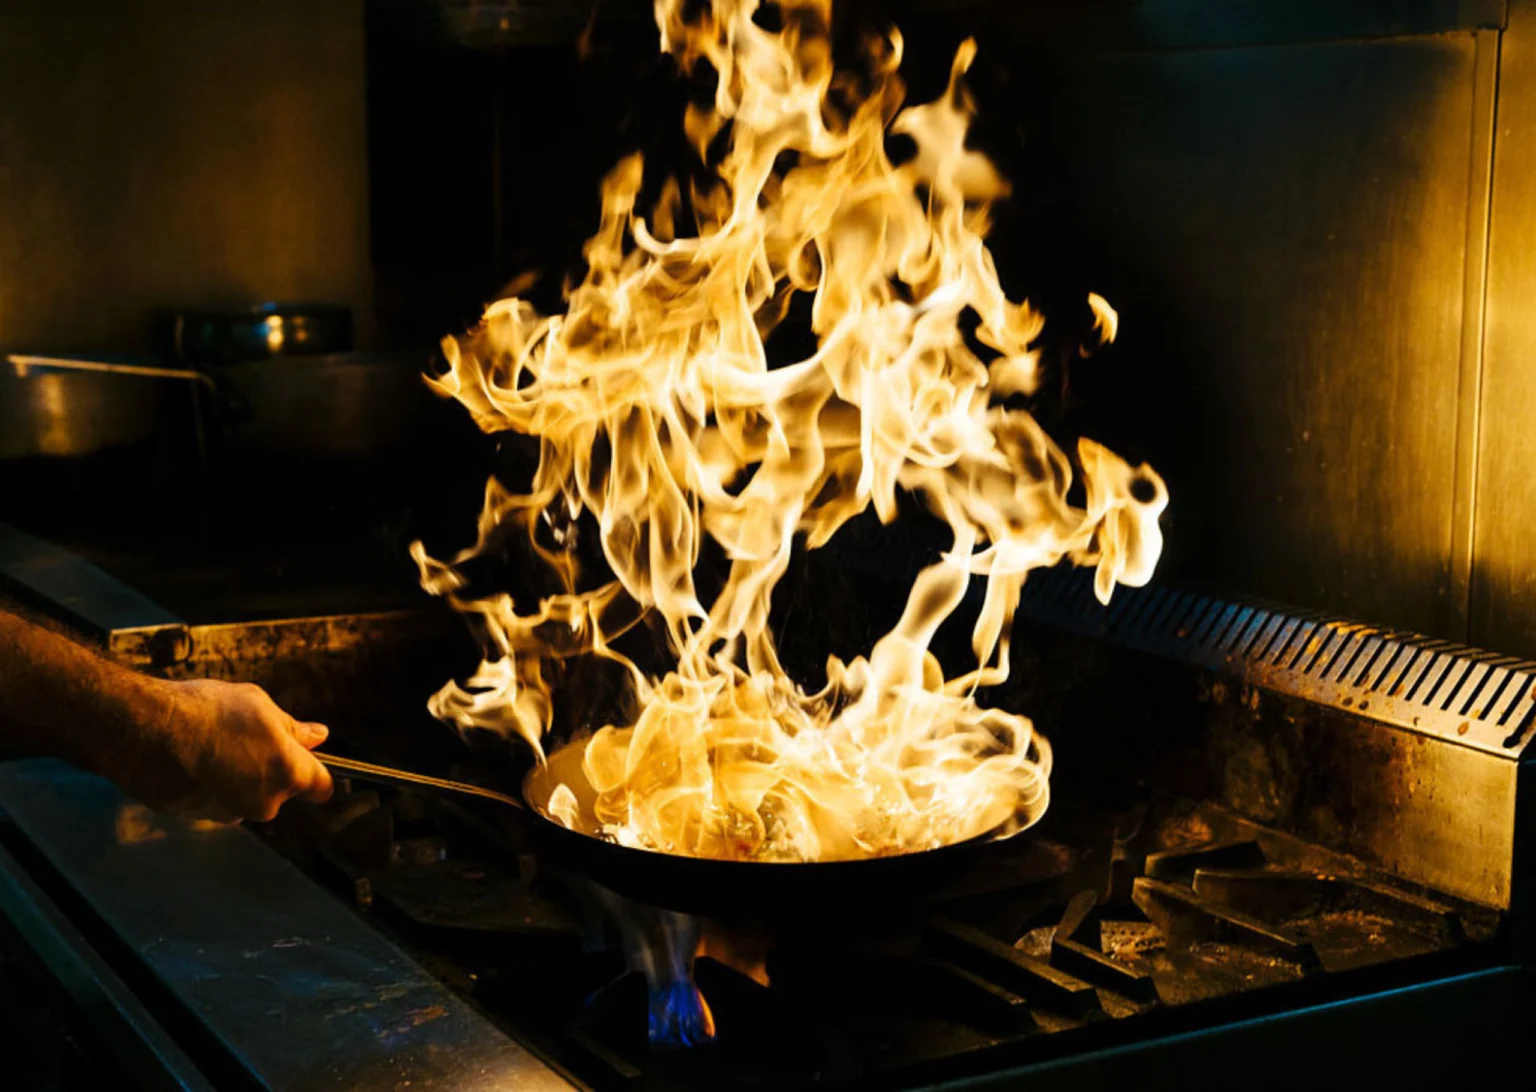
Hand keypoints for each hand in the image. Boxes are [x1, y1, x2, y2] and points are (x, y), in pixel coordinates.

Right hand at [119, 678, 333, 822]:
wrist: (143, 729)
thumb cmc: (205, 711)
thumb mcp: (259, 705)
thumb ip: (293, 728)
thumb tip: (318, 735)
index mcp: (288, 773)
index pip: (322, 787)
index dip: (316, 773)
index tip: (307, 761)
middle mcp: (262, 803)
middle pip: (277, 793)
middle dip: (267, 772)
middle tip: (243, 739)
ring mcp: (226, 813)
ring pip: (241, 798)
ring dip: (233, 779)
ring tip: (209, 745)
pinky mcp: (193, 818)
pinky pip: (209, 801)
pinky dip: (203, 785)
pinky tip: (186, 758)